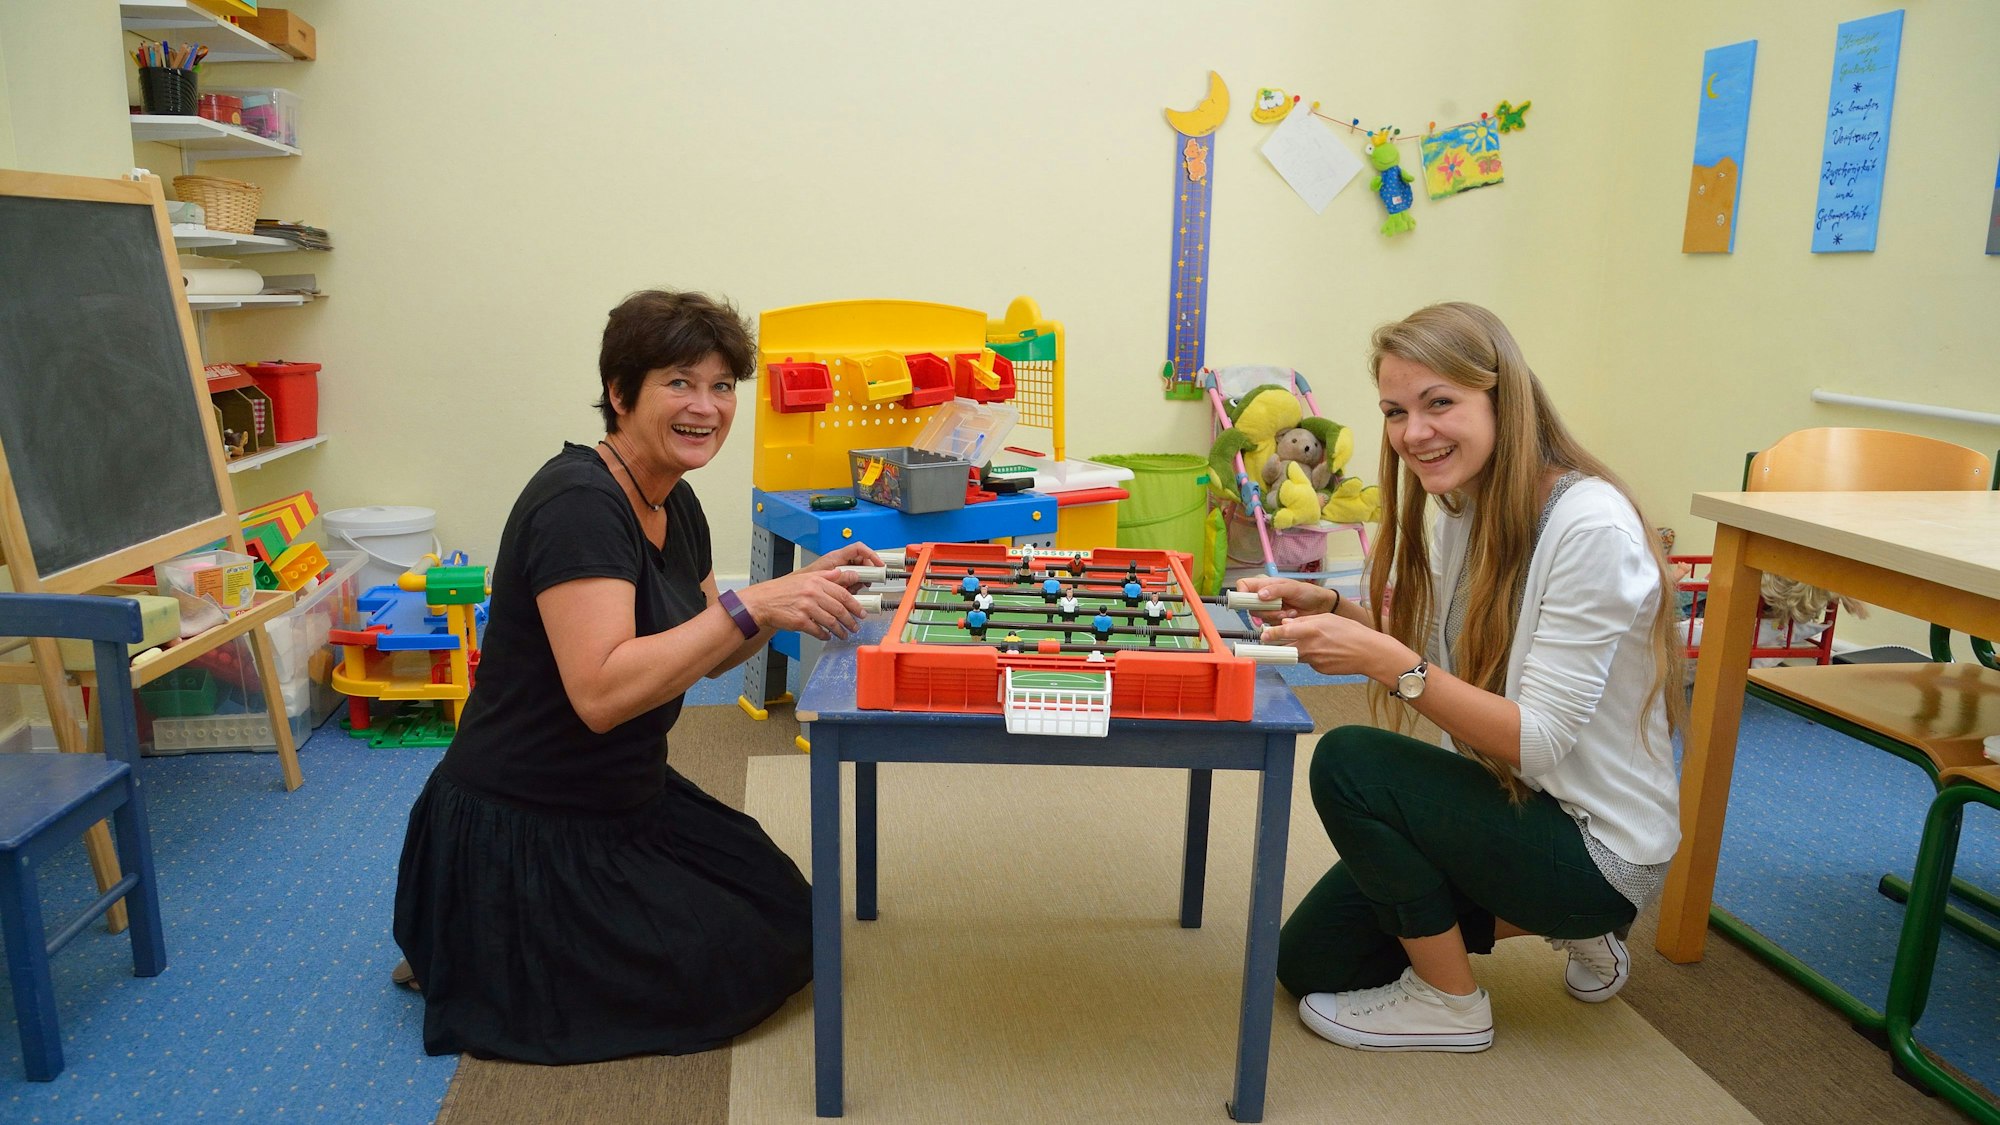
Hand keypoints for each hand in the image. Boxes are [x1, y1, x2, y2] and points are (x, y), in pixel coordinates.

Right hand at [737, 569, 868, 641]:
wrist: (762, 602)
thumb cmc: (782, 591)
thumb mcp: (805, 577)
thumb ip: (826, 575)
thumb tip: (843, 573)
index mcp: (817, 581)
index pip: (843, 594)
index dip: (855, 605)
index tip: (861, 612)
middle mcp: (812, 593)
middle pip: (839, 609)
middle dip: (850, 620)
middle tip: (855, 626)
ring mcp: (806, 608)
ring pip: (831, 622)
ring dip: (840, 630)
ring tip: (844, 634)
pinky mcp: (799, 621)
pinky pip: (817, 631)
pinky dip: (825, 635)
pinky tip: (827, 636)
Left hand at [802, 541, 884, 587]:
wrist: (797, 590)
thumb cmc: (805, 580)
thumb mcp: (826, 578)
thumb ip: (842, 577)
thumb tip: (857, 576)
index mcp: (836, 556)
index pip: (859, 549)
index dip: (871, 554)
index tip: (879, 564)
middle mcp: (840, 561)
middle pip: (862, 561)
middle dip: (867, 572)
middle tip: (868, 582)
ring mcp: (841, 569)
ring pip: (859, 572)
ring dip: (860, 582)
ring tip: (855, 590)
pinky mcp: (840, 578)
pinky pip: (853, 580)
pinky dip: (855, 587)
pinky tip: (850, 593)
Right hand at [1235, 575, 1336, 623]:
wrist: (1320, 608)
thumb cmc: (1308, 593)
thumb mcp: (1293, 587)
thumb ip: (1276, 590)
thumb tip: (1260, 595)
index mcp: (1265, 584)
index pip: (1243, 585)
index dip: (1240, 592)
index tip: (1247, 600)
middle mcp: (1263, 597)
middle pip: (1249, 605)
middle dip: (1264, 608)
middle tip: (1279, 607)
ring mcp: (1268, 610)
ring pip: (1259, 616)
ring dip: (1274, 616)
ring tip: (1290, 612)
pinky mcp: (1273, 621)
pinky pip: (1268, 625)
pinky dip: (1279, 622)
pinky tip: (1290, 617)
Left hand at [1258, 611, 1410, 680]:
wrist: (1369, 653)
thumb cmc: (1352, 632)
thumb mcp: (1328, 618)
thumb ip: (1305, 621)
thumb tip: (1287, 623)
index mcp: (1312, 630)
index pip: (1284, 632)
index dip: (1271, 635)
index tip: (1263, 636)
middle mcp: (1310, 646)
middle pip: (1286, 647)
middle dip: (1278, 645)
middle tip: (1271, 643)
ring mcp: (1314, 660)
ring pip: (1297, 654)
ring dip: (1297, 649)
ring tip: (1314, 643)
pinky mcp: (1318, 669)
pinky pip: (1309, 661)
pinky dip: (1312, 656)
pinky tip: (1326, 652)